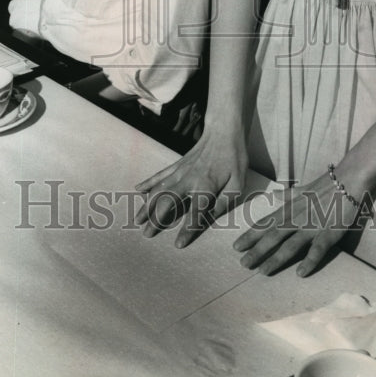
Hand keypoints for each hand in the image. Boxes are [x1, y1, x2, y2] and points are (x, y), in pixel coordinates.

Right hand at [135, 127, 247, 247]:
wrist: (224, 131)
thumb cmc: (234, 159)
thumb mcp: (238, 183)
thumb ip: (224, 202)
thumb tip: (211, 217)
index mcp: (206, 187)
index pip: (195, 213)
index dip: (187, 230)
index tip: (177, 245)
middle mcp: (189, 180)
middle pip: (168, 202)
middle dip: (156, 219)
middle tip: (146, 234)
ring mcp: (180, 171)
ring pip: (159, 189)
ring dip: (147, 205)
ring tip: (137, 220)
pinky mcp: (177, 164)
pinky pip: (159, 175)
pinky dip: (147, 182)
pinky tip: (137, 190)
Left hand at [233, 170, 361, 277]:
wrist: (347, 181)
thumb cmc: (323, 186)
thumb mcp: (300, 190)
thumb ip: (285, 196)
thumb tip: (272, 196)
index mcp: (288, 209)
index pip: (264, 224)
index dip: (250, 236)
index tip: (235, 247)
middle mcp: (295, 218)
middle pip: (272, 236)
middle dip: (256, 250)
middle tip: (242, 264)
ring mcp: (311, 226)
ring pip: (290, 245)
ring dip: (275, 258)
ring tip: (262, 271)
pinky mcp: (328, 233)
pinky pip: (317, 250)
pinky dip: (308, 261)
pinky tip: (300, 273)